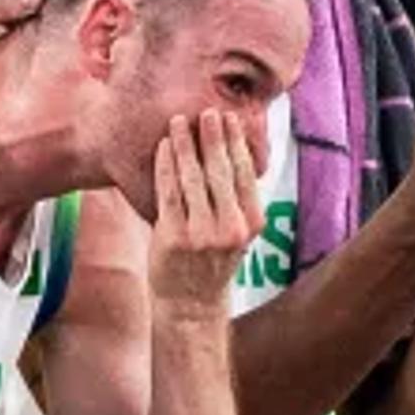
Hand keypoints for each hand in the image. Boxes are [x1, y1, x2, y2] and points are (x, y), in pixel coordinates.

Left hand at [145, 109, 261, 311]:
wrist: (191, 304)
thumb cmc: (210, 261)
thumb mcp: (234, 232)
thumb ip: (234, 199)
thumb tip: (229, 150)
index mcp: (251, 222)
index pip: (245, 173)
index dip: (237, 142)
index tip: (231, 117)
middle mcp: (230, 227)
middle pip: (221, 170)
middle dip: (213, 136)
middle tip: (207, 110)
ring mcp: (202, 233)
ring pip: (193, 178)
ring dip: (185, 145)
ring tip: (178, 121)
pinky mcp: (175, 237)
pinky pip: (169, 192)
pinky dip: (166, 166)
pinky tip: (163, 148)